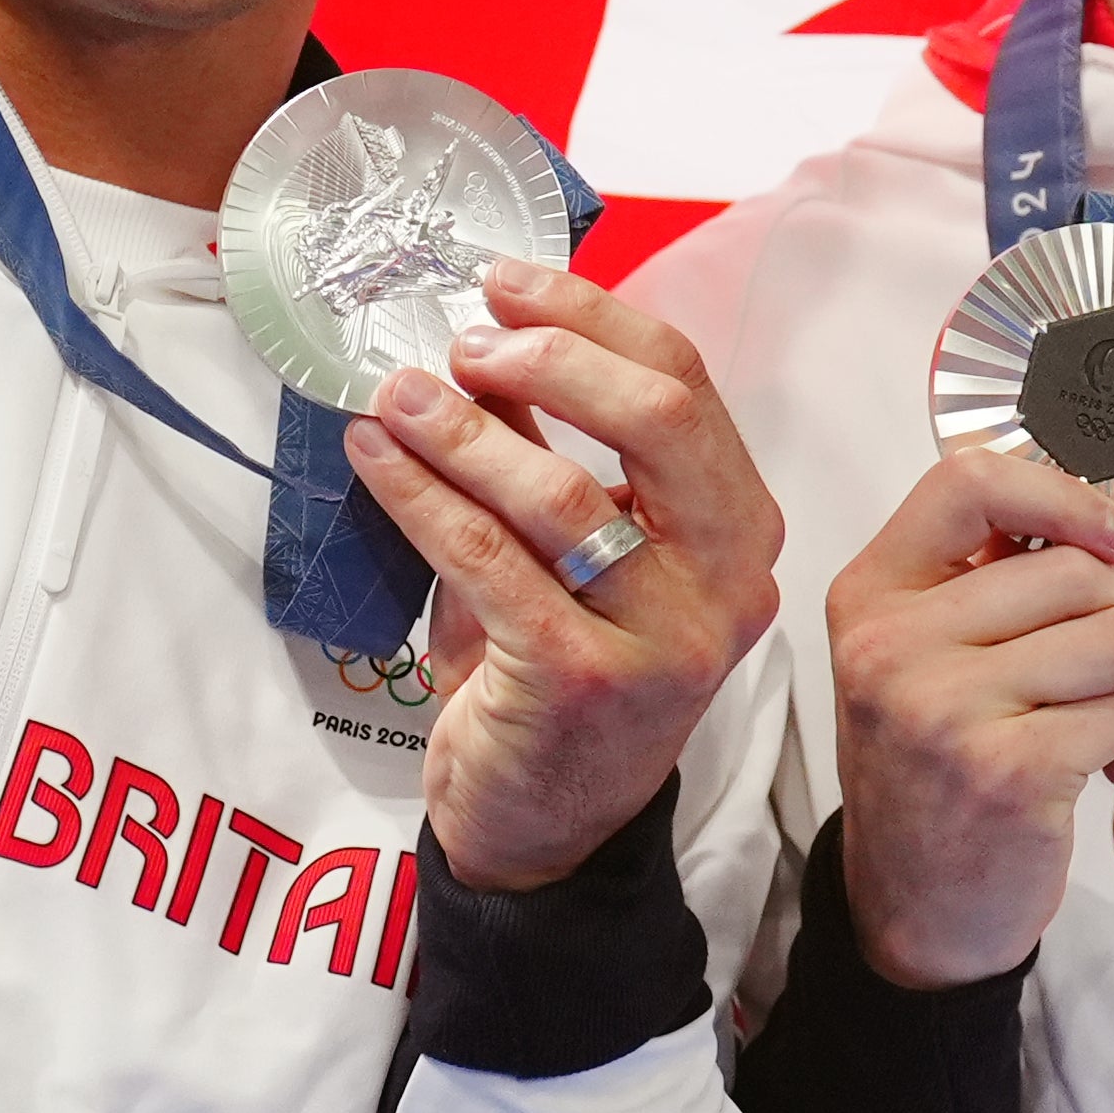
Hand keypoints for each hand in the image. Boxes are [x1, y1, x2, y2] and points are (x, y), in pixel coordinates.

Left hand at [340, 256, 779, 890]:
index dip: (590, 317)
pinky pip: (492, 562)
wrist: (543, 828)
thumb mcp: (572, 553)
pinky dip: (422, 499)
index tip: (502, 283)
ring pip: (566, 495)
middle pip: (658, 420)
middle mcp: (728, 581)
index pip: (684, 384)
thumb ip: (550, 451)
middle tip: (462, 340)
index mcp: (739, 528)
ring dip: (465, 430)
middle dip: (550, 358)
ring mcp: (666, 638)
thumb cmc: (558, 672)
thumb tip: (485, 335)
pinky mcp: (586, 682)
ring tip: (395, 393)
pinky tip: (374, 461)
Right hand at [822, 451, 1113, 989]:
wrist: (912, 912)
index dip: (1064, 495)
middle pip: (1076, 568)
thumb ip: (980, 584)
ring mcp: (945, 708)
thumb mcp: (919, 663)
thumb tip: (1096, 517)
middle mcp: (894, 644)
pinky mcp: (1006, 772)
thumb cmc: (932, 774)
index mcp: (871, 597)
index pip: (968, 483)